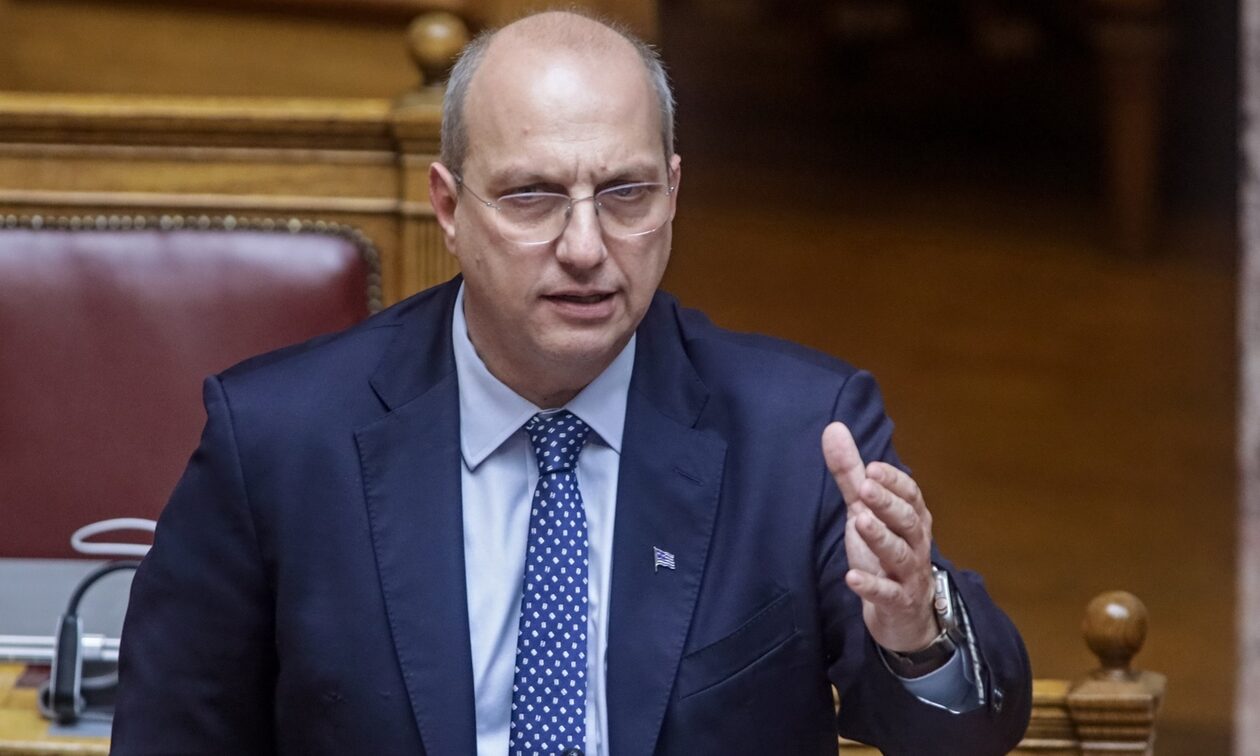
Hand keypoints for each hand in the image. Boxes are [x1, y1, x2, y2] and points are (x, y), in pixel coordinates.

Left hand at [822, 422, 937, 652]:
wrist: (905, 617)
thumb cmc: (885, 556)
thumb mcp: (865, 512)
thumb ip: (850, 474)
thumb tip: (833, 427)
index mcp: (912, 519)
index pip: (911, 496)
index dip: (894, 482)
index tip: (872, 468)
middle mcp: (916, 545)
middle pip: (908, 521)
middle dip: (888, 503)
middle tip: (865, 487)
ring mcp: (909, 576)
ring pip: (900, 555)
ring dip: (881, 538)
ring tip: (860, 521)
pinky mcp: (898, 604)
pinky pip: (888, 595)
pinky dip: (872, 586)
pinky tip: (853, 577)